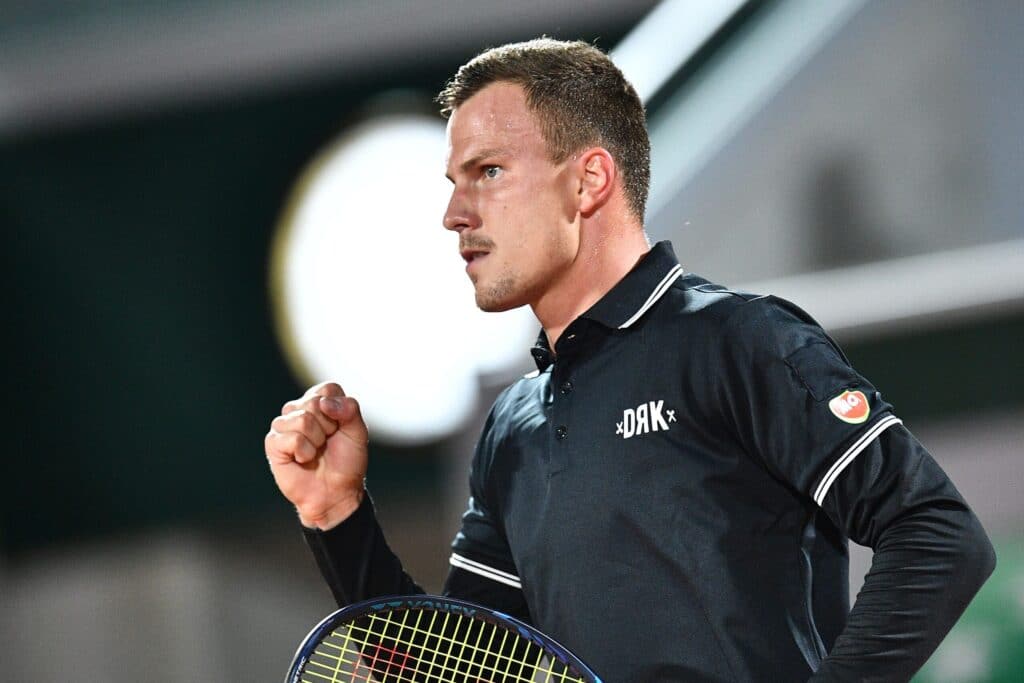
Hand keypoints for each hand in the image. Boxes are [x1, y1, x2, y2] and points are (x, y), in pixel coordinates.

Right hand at [265, 381, 368, 529]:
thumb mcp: (358, 432)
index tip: (340, 429)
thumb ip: (349, 410)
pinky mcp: (273, 442)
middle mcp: (299, 409)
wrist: (336, 492)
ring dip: (317, 442)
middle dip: (329, 428)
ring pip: (303, 420)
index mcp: (319, 401)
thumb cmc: (346, 461)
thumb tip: (324, 403)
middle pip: (315, 403)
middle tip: (327, 443)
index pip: (328, 389)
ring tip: (315, 452)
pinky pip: (293, 438)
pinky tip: (303, 460)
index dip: (340, 412)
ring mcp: (283, 424)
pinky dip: (305, 453)